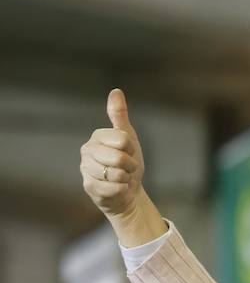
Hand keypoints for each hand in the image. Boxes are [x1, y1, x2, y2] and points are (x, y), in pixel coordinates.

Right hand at [80, 89, 164, 245]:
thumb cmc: (128, 163)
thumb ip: (119, 116)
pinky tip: (117, 188)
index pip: (122, 139)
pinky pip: (113, 187)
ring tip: (121, 178)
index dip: (131, 149)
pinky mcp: (89, 186)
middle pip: (119, 157)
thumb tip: (116, 91)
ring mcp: (86, 169)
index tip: (128, 152)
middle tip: (126, 168)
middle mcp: (87, 150)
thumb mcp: (129, 138)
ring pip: (116, 174)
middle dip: (130, 165)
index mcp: (97, 136)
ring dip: (125, 178)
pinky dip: (121, 189)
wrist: (128, 191)